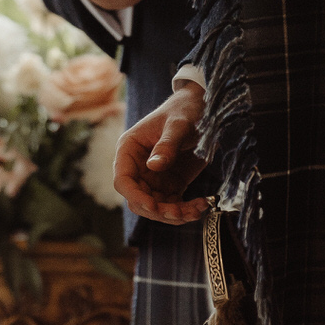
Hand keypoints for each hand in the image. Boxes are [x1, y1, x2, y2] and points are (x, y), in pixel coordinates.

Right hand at [114, 83, 210, 223]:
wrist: (202, 109)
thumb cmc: (184, 111)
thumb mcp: (178, 125)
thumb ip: (167, 145)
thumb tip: (153, 166)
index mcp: (129, 150)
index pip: (123, 180)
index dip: (135, 196)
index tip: (153, 206)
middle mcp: (138, 168)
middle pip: (139, 200)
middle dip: (159, 211)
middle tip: (180, 213)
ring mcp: (154, 179)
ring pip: (157, 208)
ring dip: (175, 215)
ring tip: (196, 210)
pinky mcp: (171, 185)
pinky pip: (173, 205)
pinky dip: (186, 210)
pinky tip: (201, 205)